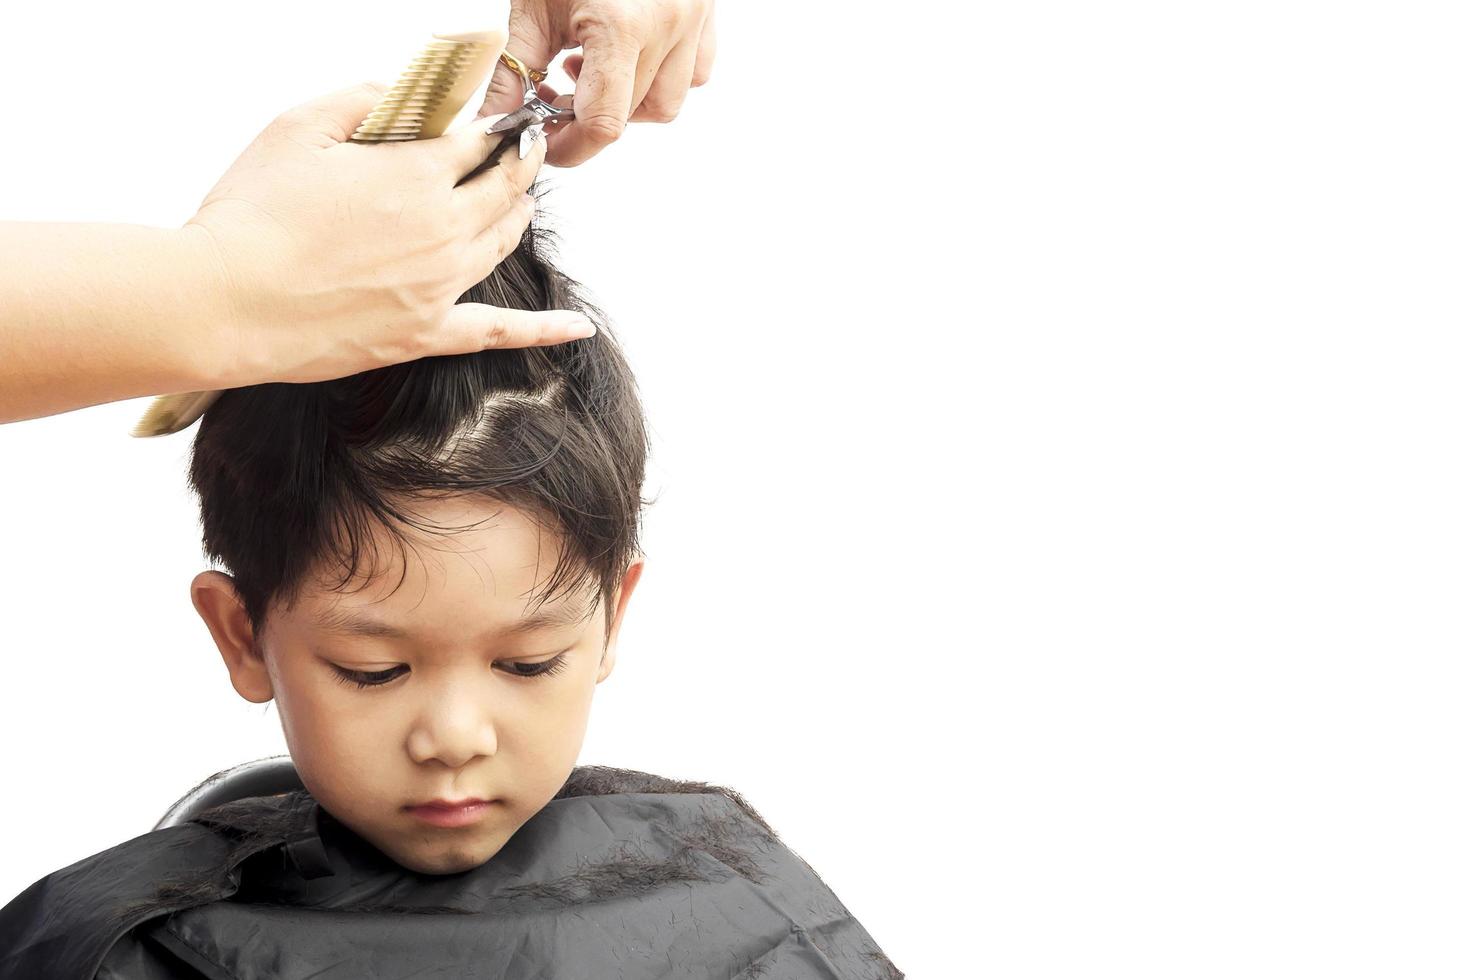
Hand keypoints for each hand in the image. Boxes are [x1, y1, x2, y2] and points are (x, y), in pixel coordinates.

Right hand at [183, 81, 594, 388]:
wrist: (222, 301)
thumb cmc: (251, 213)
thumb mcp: (297, 127)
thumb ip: (361, 99)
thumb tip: (400, 92)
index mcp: (417, 174)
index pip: (479, 142)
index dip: (491, 128)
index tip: (497, 121)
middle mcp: (445, 229)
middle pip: (505, 188)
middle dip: (518, 162)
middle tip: (521, 149)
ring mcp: (441, 285)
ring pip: (503, 242)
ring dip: (516, 213)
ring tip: (517, 198)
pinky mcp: (426, 334)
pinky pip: (499, 332)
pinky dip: (544, 329)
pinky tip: (579, 328)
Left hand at [479, 0, 715, 166]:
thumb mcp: (533, 1)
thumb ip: (514, 68)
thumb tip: (497, 120)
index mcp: (622, 23)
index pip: (603, 123)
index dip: (571, 146)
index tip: (548, 144)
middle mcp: (668, 25)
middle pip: (629, 116)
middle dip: (588, 117)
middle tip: (554, 95)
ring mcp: (694, 20)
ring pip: (666, 104)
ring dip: (627, 101)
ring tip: (592, 67)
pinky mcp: (706, 14)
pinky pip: (692, 73)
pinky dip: (661, 77)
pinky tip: (628, 53)